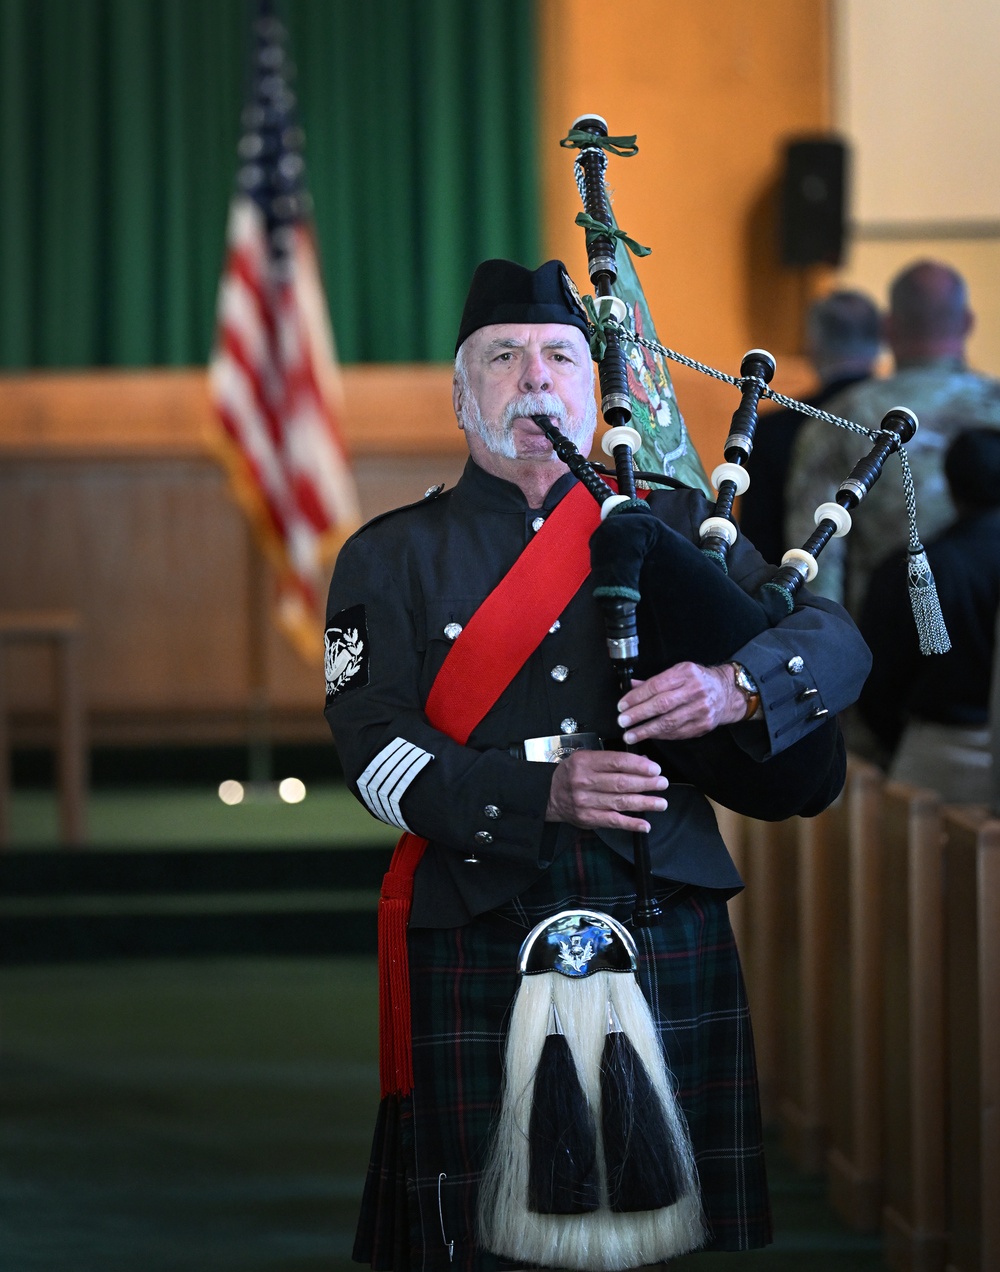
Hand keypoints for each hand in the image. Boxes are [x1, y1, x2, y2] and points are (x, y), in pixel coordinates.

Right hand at [545, 749, 668, 833]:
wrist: (549, 795)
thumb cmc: (571, 774)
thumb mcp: (586, 759)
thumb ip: (613, 760)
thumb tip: (643, 762)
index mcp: (585, 762)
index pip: (616, 762)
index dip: (638, 766)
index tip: (655, 769)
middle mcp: (585, 782)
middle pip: (621, 783)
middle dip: (646, 783)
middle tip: (663, 783)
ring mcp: (586, 801)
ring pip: (620, 802)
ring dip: (644, 803)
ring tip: (661, 803)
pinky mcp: (588, 818)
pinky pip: (613, 821)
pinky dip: (631, 824)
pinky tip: (645, 824)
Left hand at [616, 662, 745, 744]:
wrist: (726, 693)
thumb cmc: (698, 681)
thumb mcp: (678, 672)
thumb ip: (654, 681)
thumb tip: (630, 686)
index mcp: (686, 673)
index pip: (656, 686)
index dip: (637, 697)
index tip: (622, 705)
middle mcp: (695, 690)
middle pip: (662, 705)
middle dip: (639, 715)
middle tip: (622, 721)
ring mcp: (701, 709)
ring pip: (669, 722)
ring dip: (646, 730)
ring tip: (631, 735)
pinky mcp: (703, 725)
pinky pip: (677, 733)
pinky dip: (660, 736)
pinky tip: (649, 736)